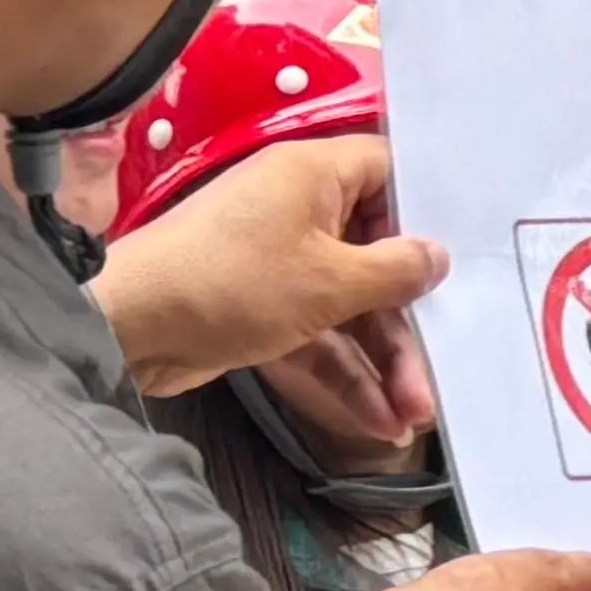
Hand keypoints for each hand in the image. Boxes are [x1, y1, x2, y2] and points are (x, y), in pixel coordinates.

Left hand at [87, 133, 447, 399]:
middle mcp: (299, 209)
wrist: (127, 329)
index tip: (463, 254)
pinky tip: (376, 419)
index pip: (390, 172)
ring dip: (383, 360)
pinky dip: (344, 371)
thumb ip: (396, 270)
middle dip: (408, 321)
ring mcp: (279, 261)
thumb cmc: (235, 283)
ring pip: (351, 305)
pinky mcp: (261, 305)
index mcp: (314, 175)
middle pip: (377, 255)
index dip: (428, 210)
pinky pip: (319, 332)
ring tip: (414, 415)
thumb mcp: (330, 281)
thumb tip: (437, 256)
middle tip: (442, 366)